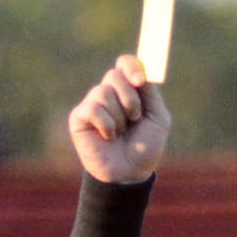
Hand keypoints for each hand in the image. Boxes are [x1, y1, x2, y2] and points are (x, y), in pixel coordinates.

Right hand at [68, 55, 170, 185]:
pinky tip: (107, 137)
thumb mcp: (158, 118)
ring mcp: (92, 105)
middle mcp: (109, 94)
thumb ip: (150, 92)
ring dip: (119, 117)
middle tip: (135, 118)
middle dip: (129, 98)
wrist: (130, 173)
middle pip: (114, 75)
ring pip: (103, 92)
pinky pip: (92, 108)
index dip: (131, 66)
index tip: (140, 81)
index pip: (124, 63)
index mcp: (128, 90)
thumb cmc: (145, 147)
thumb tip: (142, 71)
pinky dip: (106, 124)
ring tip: (120, 133)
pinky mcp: (79, 118)